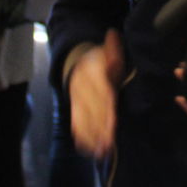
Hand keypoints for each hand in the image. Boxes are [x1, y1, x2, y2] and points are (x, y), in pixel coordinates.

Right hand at [69, 29, 124, 156]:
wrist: (77, 61)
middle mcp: (81, 86)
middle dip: (99, 128)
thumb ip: (113, 49)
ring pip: (82, 119)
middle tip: (108, 144)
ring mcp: (76, 98)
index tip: (112, 124)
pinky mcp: (74, 106)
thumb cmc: (101, 60)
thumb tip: (113, 34)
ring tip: (101, 152)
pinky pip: (75, 122)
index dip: (105, 109)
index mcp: (92, 72)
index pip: (99, 93)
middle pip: (91, 110)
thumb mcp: (109, 51)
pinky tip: (88, 149)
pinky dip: (81, 136)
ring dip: (91, 136)